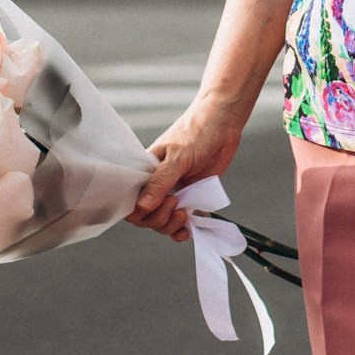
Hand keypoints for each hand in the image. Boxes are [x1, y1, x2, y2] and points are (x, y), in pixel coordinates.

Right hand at [128, 99, 245, 242]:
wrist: (223, 124)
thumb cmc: (197, 132)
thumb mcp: (177, 156)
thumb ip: (160, 182)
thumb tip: (142, 207)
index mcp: (146, 173)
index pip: (131, 203)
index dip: (139, 213)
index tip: (154, 207)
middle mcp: (157, 186)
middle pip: (146, 218)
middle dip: (158, 219)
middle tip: (175, 202)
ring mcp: (174, 193)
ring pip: (162, 223)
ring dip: (170, 226)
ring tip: (184, 213)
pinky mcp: (191, 198)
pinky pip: (180, 222)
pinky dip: (181, 230)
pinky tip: (187, 229)